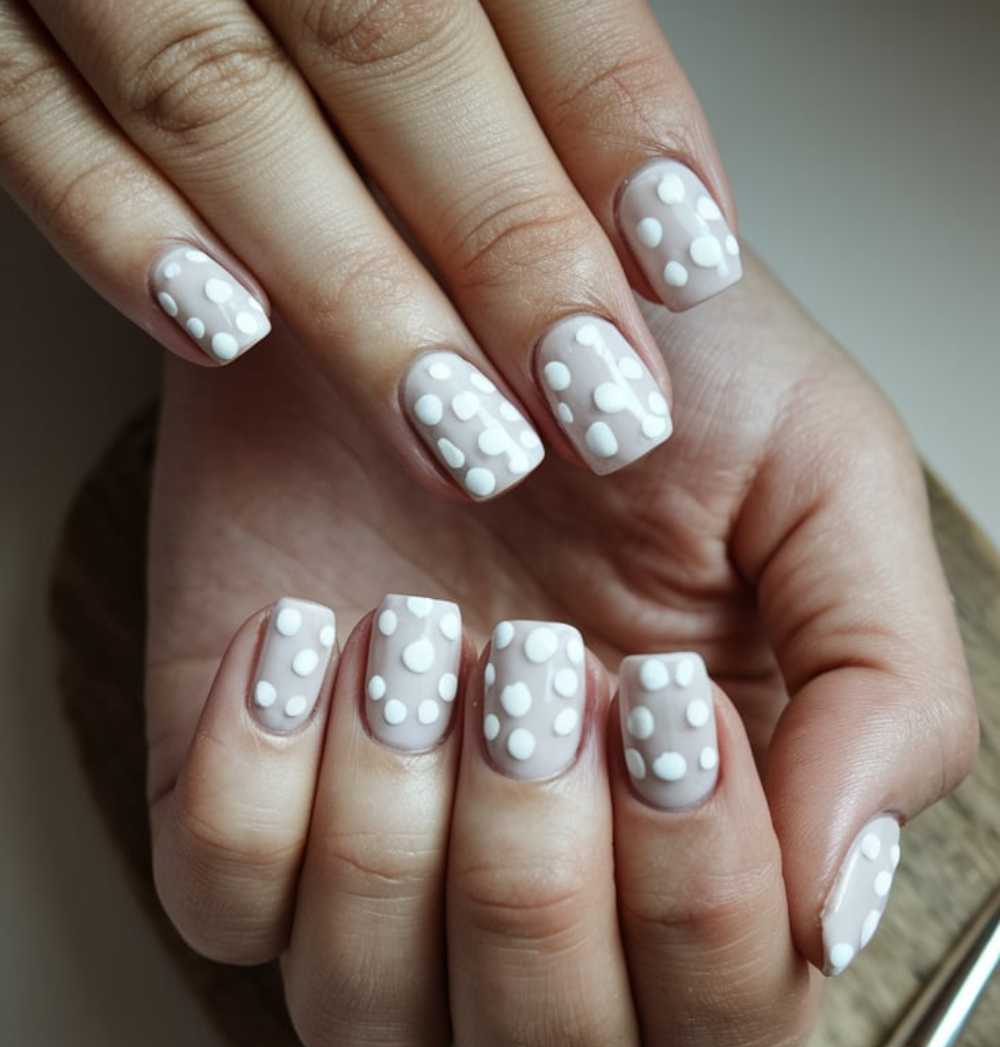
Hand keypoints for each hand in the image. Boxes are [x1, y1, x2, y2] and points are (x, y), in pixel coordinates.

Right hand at [1, 0, 739, 498]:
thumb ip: (513, 28)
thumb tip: (629, 180)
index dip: (614, 116)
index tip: (685, 264)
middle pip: (389, 45)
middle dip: (506, 237)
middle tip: (596, 403)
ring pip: (219, 103)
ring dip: (353, 289)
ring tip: (465, 436)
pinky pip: (27, 119)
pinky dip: (117, 228)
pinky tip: (224, 336)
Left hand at [147, 256, 976, 1046]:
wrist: (447, 267)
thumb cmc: (643, 376)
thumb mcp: (826, 490)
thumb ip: (886, 696)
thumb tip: (841, 904)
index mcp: (705, 852)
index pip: (728, 1027)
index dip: (703, 905)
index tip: (667, 697)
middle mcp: (546, 894)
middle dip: (541, 884)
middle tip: (540, 670)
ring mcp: (380, 866)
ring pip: (370, 1022)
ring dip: (397, 838)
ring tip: (416, 636)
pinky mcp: (239, 803)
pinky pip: (222, 908)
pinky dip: (257, 785)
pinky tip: (305, 638)